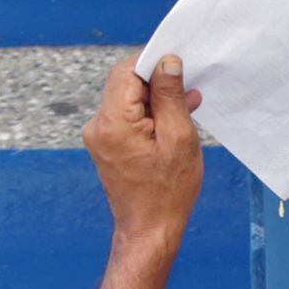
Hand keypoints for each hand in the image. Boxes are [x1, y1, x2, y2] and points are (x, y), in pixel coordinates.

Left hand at [87, 54, 203, 251]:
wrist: (149, 227)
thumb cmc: (169, 188)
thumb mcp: (179, 137)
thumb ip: (170, 96)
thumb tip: (167, 62)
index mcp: (113, 122)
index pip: (126, 72)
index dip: (152, 62)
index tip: (180, 61)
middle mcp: (98, 126)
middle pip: (125, 84)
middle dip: (157, 81)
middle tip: (190, 86)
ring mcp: (100, 136)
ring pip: (128, 100)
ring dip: (157, 99)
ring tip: (187, 107)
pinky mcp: (107, 143)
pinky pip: (128, 116)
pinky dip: (151, 114)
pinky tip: (174, 121)